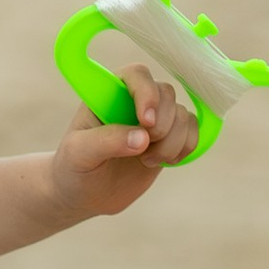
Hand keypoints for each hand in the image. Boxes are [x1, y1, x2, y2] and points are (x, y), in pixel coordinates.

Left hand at [46, 59, 198, 218]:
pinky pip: (193, 130)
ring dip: (172, 142)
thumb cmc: (75, 167)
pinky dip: (186, 147)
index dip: (146, 94)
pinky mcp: (169, 137)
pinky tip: (164, 161)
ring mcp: (154, 118)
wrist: (86, 194)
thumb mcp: (79, 153)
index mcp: (108, 93)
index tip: (145, 122)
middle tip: (142, 151)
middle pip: (166, 93)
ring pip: (182, 115)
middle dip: (161, 126)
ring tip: (147, 161)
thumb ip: (107, 141)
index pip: (136, 74)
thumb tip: (142, 138)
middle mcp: (133, 99)